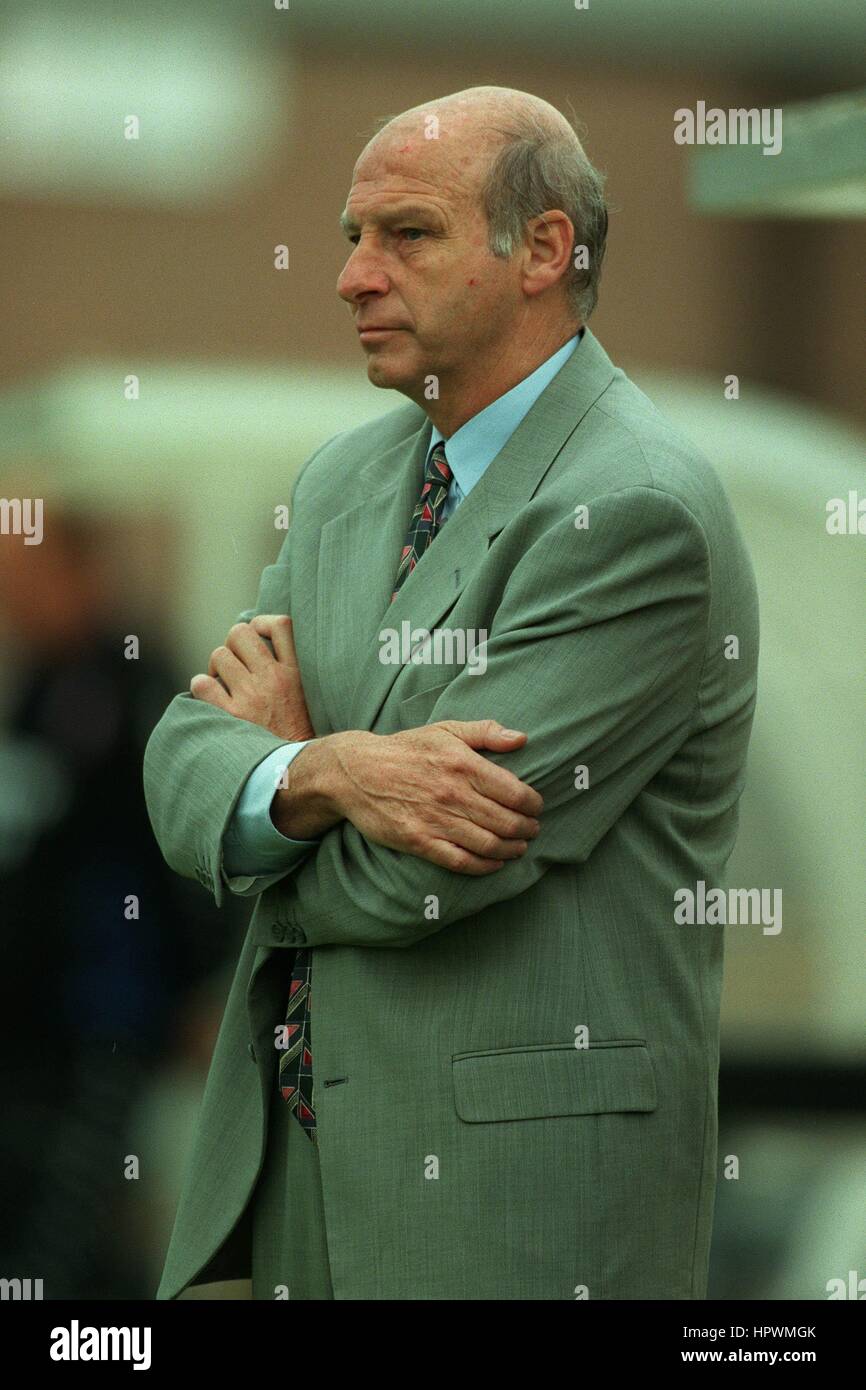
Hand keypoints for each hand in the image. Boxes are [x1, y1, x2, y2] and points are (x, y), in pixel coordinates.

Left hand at [190, 614, 313, 740]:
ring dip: (216, 666)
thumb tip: (262, 647)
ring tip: (223, 683)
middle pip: (240, 633)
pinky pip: (202, 684)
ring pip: (218, 655)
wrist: (297, 771)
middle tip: (235, 664)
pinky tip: (210, 697)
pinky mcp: (233, 716)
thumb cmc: (300, 735)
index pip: (281, 625)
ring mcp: (252, 696)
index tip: (257, 635)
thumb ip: (293, 672)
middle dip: (232, 644)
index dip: (262, 623)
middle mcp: (274, 679)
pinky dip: (201, 686)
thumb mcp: (310, 698)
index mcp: (297, 672)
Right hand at [273, 720, 543, 874]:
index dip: (533, 804)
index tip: (537, 807)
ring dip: (511, 850)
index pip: (514, 791)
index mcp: (462, 763)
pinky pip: (460, 860)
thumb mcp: (445, 729)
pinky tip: (494, 863)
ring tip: (519, 848)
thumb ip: (485, 733)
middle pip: (505, 821)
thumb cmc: (406, 749)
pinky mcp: (419, 841)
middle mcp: (452, 793)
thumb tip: (521, 739)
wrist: (356, 771)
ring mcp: (435, 819)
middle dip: (527, 829)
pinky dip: (484, 866)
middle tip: (533, 830)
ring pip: (487, 844)